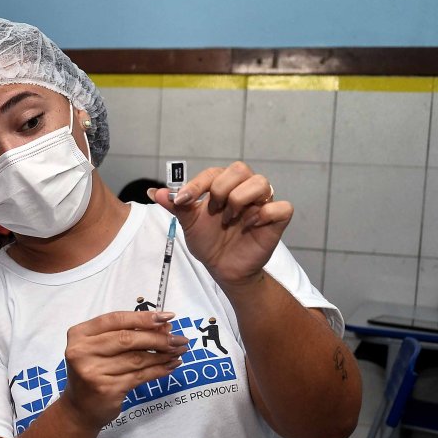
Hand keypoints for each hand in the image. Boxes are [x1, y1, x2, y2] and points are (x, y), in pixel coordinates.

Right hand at [61, 311, 187, 429]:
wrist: (79, 408)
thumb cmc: (93, 372)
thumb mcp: (100, 348)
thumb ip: (126, 335)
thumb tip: (164, 327)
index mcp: (79, 335)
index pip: (115, 319)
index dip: (143, 317)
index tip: (167, 317)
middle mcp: (82, 351)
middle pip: (127, 338)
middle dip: (158, 337)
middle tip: (179, 339)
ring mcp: (94, 372)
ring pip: (136, 358)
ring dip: (162, 354)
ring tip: (178, 351)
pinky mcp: (108, 389)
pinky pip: (140, 376)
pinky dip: (159, 370)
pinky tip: (170, 366)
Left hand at [150, 161, 290, 288]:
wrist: (222, 268)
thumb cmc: (209, 242)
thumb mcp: (189, 224)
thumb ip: (176, 206)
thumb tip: (155, 192)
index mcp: (223, 187)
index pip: (214, 172)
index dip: (197, 184)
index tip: (183, 201)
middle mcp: (244, 190)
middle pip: (240, 169)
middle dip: (222, 188)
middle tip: (214, 210)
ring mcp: (261, 204)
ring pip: (262, 182)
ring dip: (240, 199)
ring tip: (230, 219)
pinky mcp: (275, 221)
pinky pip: (282, 207)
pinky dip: (264, 214)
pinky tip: (249, 225)